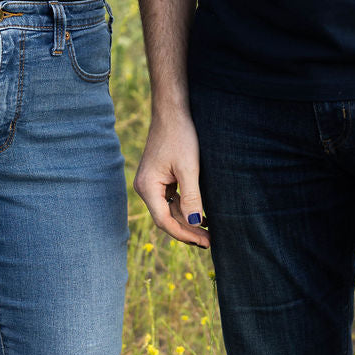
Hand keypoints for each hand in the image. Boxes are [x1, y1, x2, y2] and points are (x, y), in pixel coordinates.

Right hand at [134, 110, 209, 247]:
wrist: (172, 112)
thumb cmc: (180, 136)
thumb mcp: (189, 168)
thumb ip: (191, 198)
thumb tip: (196, 225)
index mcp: (147, 187)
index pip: (164, 221)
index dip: (185, 234)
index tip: (205, 242)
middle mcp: (144, 187)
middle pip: (166, 218)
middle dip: (187, 230)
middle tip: (210, 241)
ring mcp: (151, 183)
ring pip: (169, 210)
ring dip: (187, 220)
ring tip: (208, 232)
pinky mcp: (158, 178)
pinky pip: (170, 199)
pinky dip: (184, 208)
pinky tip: (200, 215)